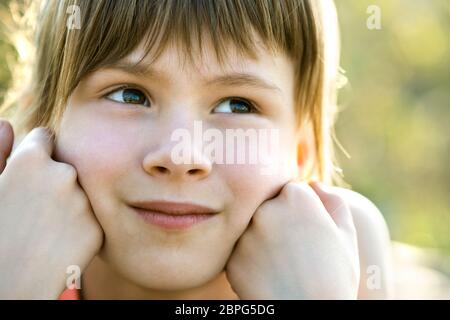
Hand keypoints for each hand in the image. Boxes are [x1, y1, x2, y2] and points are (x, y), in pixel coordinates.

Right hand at [0, 120, 103, 298]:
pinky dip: (79, 224)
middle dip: (54, 178)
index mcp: (32, 161)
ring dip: (69, 201)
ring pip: (80, 192)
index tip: (29, 173)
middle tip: (34, 208)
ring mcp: (85, 202)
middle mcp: (64, 175)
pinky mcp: (98, 227)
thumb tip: (7, 123)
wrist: (8, 286)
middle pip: (66, 166)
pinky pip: (90, 216)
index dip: (35, 154)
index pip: (45, 138)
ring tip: (44, 227)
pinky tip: (58, 241)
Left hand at [225, 181, 359, 298]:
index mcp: (296, 197)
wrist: (310, 315)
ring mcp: (245, 234)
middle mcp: (265, 209)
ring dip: (262, 238)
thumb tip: (314, 184)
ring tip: (281, 263)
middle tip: (293, 249)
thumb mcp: (346, 235)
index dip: (301, 212)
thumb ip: (332, 202)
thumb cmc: (335, 277)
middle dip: (278, 220)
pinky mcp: (231, 257)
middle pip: (268, 205)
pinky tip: (269, 274)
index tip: (307, 231)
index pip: (291, 191)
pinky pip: (241, 250)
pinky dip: (251, 259)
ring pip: (252, 227)